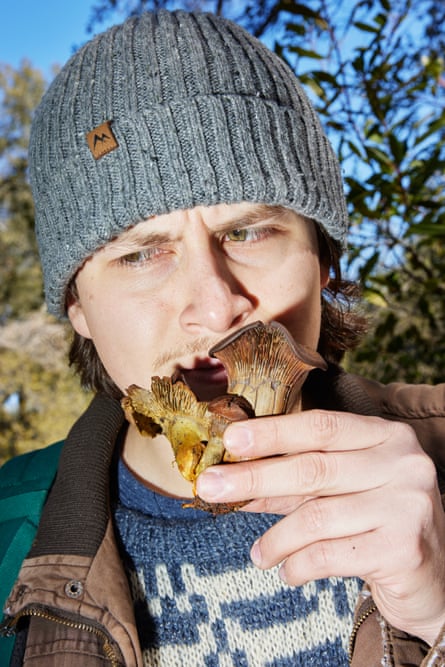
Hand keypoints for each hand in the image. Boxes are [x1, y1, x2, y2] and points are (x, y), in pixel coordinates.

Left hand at [196, 410, 444, 644]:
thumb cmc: (378, 521)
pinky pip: (330, 555)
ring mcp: (406, 505)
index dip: (273, 432)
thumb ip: (296, 483)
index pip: (321, 426)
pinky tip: (288, 571)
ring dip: (275, 538)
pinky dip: (299, 565)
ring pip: (316, 517)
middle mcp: (402, 464)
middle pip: (313, 468)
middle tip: (210, 487)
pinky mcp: (403, 548)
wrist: (436, 575)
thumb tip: (235, 482)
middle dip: (254, 479)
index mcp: (386, 436)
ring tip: (258, 554)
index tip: (231, 440)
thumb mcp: (341, 491)